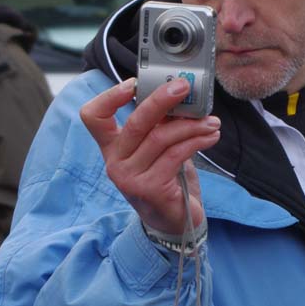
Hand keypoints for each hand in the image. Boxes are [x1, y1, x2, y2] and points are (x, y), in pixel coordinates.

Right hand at [80, 77, 220, 235]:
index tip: (133, 83)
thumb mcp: (158, 149)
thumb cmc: (167, 180)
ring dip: (191, 125)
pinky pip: (175, 155)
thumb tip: (179, 95)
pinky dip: (197, 141)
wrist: (175, 222)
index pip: (93, 117)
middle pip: (135, 122)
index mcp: (112, 148)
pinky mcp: (149, 189)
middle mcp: (115, 163)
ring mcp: (129, 178)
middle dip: (161, 100)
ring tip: (211, 121)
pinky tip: (211, 136)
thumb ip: (160, 125)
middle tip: (184, 87)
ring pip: (161, 137)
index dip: (108, 97)